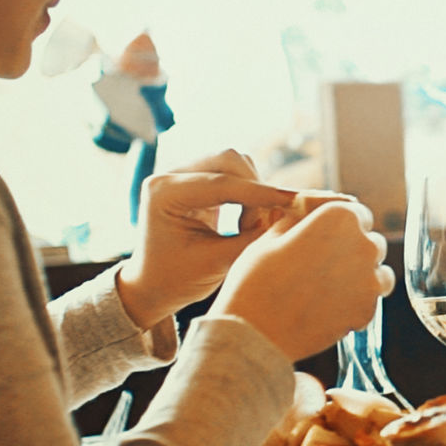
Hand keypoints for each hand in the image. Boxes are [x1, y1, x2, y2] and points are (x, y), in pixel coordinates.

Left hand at [116, 150, 350, 328]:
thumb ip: (251, 239)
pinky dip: (248, 193)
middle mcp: (169, 175)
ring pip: (234, 163)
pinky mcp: (196, 180)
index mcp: (163, 192)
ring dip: (252, 190)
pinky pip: (232, 174)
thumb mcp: (215, 264)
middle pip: (228, 160)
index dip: (261, 193)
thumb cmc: (175, 279)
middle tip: (261, 225)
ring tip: (248, 226)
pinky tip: (246, 218)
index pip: (221, 183)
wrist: (151, 285)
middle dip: (255, 189)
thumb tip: (289, 218)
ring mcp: (182, 174)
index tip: (294, 201)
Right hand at [210, 200, 395, 360]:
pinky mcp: (367, 310)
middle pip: (371, 243)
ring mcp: (369, 280)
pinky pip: (370, 302)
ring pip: (378, 274)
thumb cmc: (256, 280)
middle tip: (324, 266)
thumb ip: (297, 223)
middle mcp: (363, 244)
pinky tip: (329, 308)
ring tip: (330, 289)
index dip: (343, 226)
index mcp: (340, 217)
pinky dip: (355, 304)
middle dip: (353, 252)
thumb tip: (302, 217)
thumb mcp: (271, 238)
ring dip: (361, 278)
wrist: (254, 330)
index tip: (330, 237)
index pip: (358, 214)